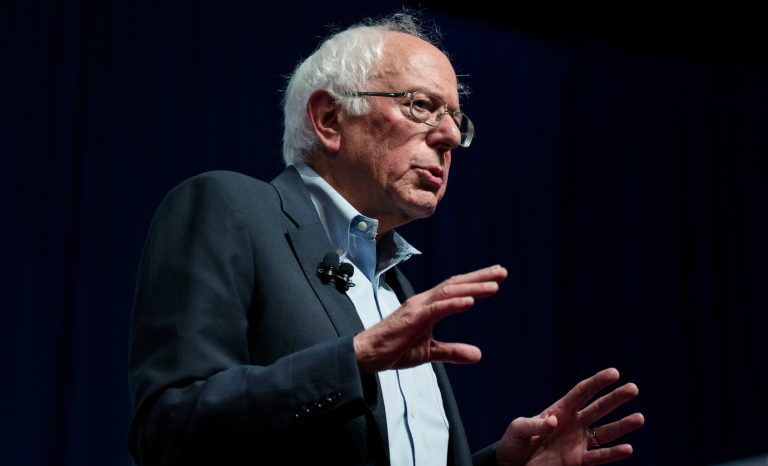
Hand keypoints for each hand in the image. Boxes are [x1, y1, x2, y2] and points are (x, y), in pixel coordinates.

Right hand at [353, 265, 506, 374]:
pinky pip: (436, 309)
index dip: (475, 282)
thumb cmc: (393, 348)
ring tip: (494, 285)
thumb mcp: (430, 352)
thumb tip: (478, 355)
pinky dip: (454, 303)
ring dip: (472, 287)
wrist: (367, 354)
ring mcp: (417, 308)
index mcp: (427, 306)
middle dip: (480, 277)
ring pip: (449, 292)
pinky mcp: (412, 319)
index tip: (496, 277)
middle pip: (455, 284)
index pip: (454, 288)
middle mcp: (424, 301)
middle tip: (502, 272)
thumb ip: (453, 351)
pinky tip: (470, 301)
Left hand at [496, 368, 644, 465]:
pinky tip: (628, 448)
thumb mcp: (517, 429)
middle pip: (598, 408)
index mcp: (558, 410)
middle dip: (615, 398)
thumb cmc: (513, 443)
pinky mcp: (578, 460)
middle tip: (633, 388)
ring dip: (622, 425)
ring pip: (604, 432)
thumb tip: (554, 421)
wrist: (513, 465)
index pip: (581, 392)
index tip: (614, 373)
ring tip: (639, 418)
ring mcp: (577, 442)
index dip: (597, 382)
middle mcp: (573, 423)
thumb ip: (534, 424)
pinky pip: (599, 457)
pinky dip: (613, 454)